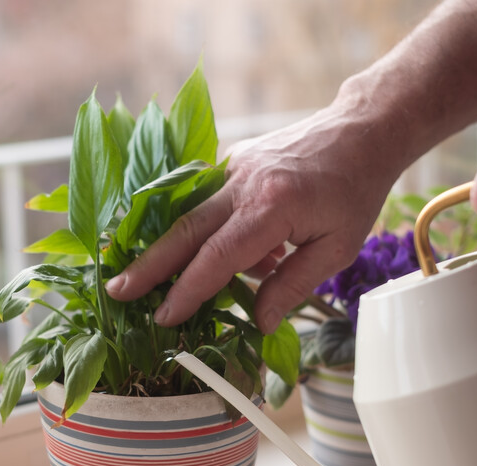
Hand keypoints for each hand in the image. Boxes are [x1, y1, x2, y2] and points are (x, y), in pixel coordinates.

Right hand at [105, 104, 401, 332]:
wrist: (359, 131)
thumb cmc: (355, 192)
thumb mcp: (336, 248)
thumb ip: (292, 285)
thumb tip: (260, 323)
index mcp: (272, 206)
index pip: (217, 257)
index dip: (187, 291)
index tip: (164, 317)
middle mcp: (243, 183)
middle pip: (185, 230)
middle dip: (148, 265)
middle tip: (116, 290)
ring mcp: (234, 167)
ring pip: (191, 216)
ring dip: (172, 251)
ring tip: (166, 279)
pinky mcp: (232, 162)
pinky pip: (210, 204)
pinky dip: (212, 234)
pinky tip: (248, 254)